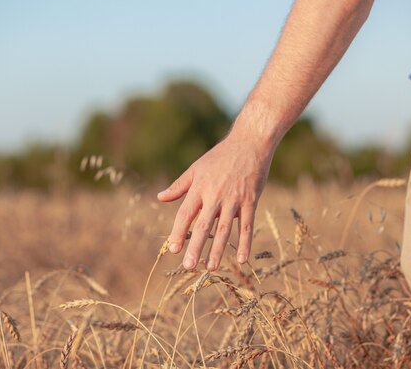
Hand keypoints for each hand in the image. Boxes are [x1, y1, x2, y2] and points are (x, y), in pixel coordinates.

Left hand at [157, 131, 272, 270]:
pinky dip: (244, 243)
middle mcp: (215, 195)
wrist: (249, 143)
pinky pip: (246, 225)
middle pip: (203, 225)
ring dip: (217, 249)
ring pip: (224, 228)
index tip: (173, 249)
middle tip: (189, 266)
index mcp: (200, 188)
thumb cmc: (220, 156)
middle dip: (195, 246)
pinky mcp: (250, 200)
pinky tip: (241, 259)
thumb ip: (179, 186)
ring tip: (210, 268)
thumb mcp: (196, 168)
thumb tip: (160, 197)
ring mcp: (234, 199)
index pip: (186, 213)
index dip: (179, 231)